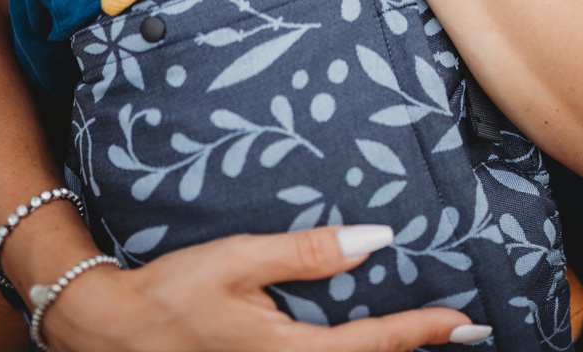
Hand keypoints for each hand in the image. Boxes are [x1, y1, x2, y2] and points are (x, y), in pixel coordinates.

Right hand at [43, 225, 486, 351]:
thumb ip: (306, 252)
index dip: (422, 333)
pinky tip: (365, 342)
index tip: (465, 323)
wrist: (113, 334)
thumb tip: (374, 241)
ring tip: (430, 339)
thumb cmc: (174, 292)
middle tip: (468, 336)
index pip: (372, 345)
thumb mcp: (239, 260)